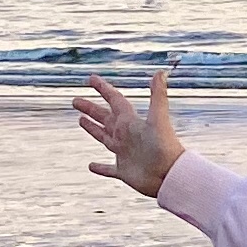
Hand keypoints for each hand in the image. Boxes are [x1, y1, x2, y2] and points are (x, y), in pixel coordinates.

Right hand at [74, 68, 182, 197]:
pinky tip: (91, 166)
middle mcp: (126, 136)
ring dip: (92, 129)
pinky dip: (100, 168)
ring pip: (104, 138)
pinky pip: (109, 169)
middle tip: (75, 101)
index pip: (115, 100)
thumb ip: (158, 96)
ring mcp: (124, 153)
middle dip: (90, 108)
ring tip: (81, 120)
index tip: (91, 78)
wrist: (170, 175)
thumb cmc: (165, 147)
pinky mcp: (124, 171)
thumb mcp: (158, 118)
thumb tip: (161, 72)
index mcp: (131, 122)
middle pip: (105, 118)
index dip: (103, 89)